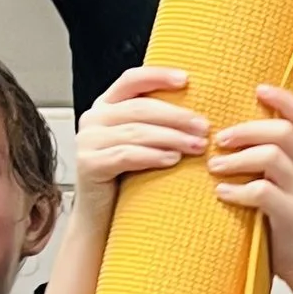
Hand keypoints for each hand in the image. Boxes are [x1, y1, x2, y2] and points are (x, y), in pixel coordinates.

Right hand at [74, 65, 205, 214]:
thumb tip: (201, 111)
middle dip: (177, 116)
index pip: (132, 80)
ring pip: (136, 132)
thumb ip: (157, 123)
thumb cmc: (128, 178)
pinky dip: (152, 156)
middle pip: (140, 108)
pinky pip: (126, 155)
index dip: (158, 76)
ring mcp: (87, 141)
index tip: (187, 79)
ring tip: (198, 146)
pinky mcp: (88, 164)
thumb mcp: (143, 143)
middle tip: (205, 127)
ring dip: (172, 137)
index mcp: (106, 105)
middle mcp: (94, 118)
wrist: (101, 217)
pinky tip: (173, 160)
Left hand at [209, 83, 292, 285]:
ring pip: (272, 157)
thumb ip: (278, 162)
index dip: (284, 99)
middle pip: (283, 131)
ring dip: (237, 158)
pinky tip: (223, 192)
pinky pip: (262, 192)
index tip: (258, 89)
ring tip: (215, 166)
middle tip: (220, 138)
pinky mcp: (291, 215)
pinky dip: (238, 190)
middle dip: (247, 129)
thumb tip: (238, 138)